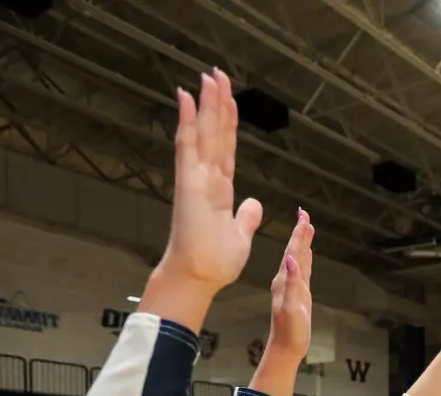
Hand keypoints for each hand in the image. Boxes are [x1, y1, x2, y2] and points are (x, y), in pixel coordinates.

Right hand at [154, 71, 262, 296]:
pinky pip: (188, 146)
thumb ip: (246, 216)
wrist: (200, 276)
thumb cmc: (215, 261)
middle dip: (217, 102)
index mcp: (220, 188)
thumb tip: (254, 203)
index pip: (226, 146)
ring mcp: (196, 177)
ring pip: (204, 132)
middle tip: (217, 73)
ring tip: (208, 75)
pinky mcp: (188, 182)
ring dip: (206, 103)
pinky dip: (188, 121)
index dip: (228, 121)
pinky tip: (186, 96)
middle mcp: (207, 177)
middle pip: (215, 132)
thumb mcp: (241, 234)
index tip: (229, 97)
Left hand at [263, 210, 313, 367]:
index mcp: (284, 280)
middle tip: (305, 213)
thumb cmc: (290, 331)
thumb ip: (291, 283)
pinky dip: (305, 259)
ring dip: (302, 243)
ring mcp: (291, 286)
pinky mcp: (297, 294)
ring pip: (298, 258)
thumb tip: (291, 259)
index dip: (299, 234)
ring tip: (307, 227)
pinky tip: (306, 254)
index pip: (293, 251)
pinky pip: (302, 271)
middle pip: (295, 251)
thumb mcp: (291, 307)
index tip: (303, 215)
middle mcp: (286, 279)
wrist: (286, 348)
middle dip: (300, 232)